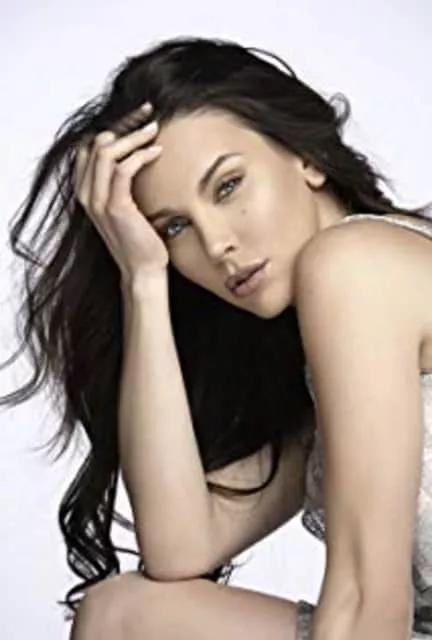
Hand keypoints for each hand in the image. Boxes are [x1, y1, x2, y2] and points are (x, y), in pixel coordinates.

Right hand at [73, 102, 168, 283]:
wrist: (142, 269)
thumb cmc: (140, 239)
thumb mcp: (126, 205)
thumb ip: (121, 183)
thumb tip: (137, 154)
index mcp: (86, 191)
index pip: (89, 146)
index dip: (112, 127)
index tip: (136, 118)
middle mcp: (87, 194)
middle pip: (96, 142)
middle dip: (124, 125)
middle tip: (149, 118)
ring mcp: (98, 201)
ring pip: (106, 151)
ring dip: (133, 137)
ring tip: (154, 131)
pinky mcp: (115, 207)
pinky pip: (123, 169)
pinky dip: (141, 155)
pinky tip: (157, 152)